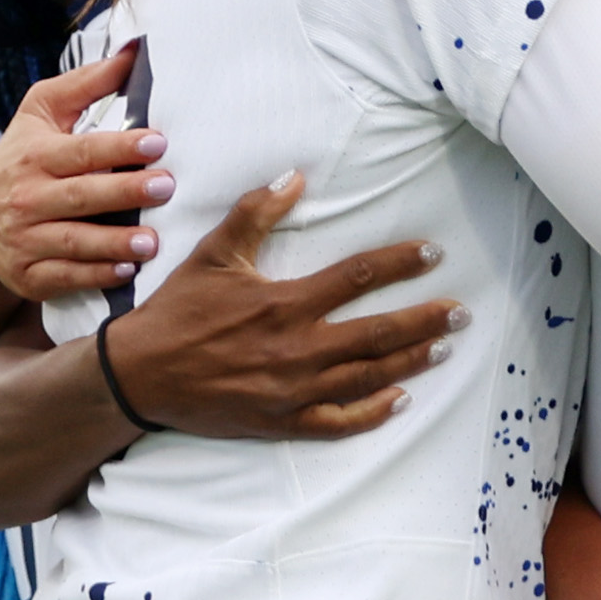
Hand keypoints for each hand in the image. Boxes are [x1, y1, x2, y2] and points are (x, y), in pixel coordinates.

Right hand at [0, 45, 170, 305]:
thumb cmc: (18, 155)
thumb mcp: (40, 113)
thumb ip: (84, 84)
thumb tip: (132, 53)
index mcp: (35, 156)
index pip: (82, 150)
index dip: (119, 147)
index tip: (158, 143)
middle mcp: (27, 198)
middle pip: (81, 195)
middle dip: (124, 192)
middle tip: (166, 187)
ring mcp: (24, 239)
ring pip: (73, 241)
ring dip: (113, 243)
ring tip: (152, 242)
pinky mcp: (26, 274)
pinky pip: (63, 277)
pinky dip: (93, 276)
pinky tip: (125, 272)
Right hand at [99, 173, 453, 441]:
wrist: (140, 375)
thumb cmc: (178, 311)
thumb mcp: (214, 254)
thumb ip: (257, 213)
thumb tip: (295, 177)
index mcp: (283, 304)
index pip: (356, 278)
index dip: (398, 264)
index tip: (431, 254)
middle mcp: (296, 350)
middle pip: (377, 333)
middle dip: (424, 320)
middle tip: (460, 312)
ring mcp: (292, 391)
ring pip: (367, 377)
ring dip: (410, 361)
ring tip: (443, 346)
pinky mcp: (283, 422)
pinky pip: (339, 422)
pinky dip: (373, 413)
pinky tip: (400, 399)